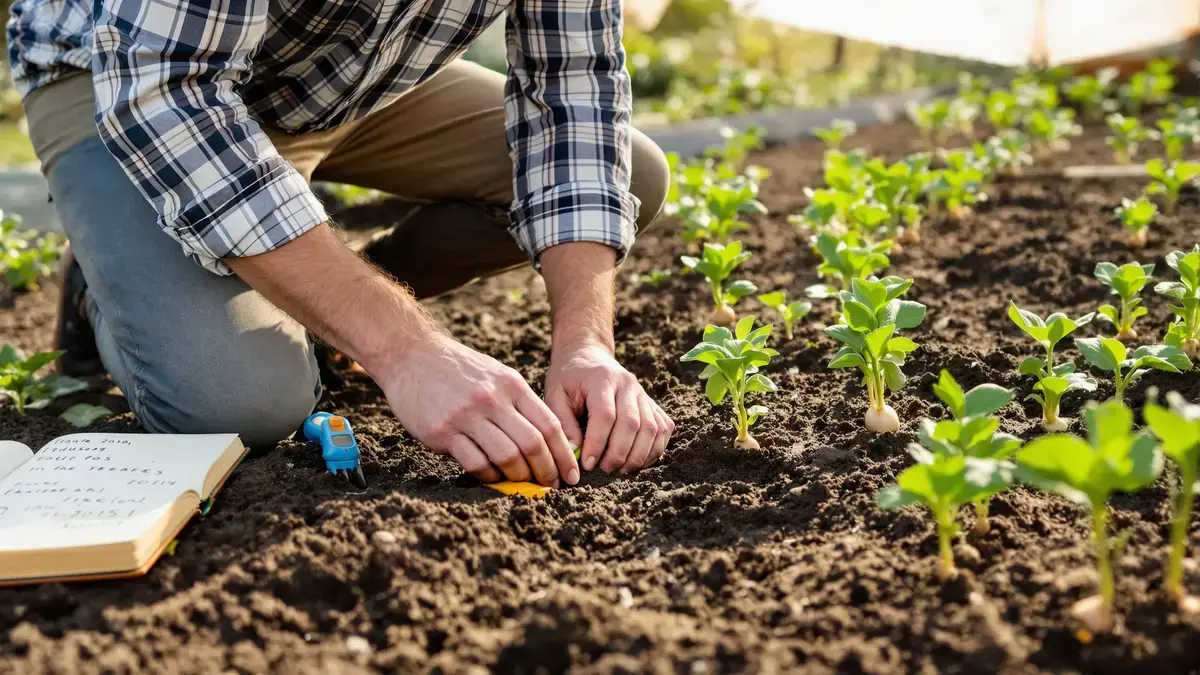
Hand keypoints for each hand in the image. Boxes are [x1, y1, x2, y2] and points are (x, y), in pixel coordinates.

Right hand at [379, 332, 578, 485]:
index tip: (571, 474)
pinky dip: (489, 476)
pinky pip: (475, 463)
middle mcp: (492, 399)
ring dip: (519, 477)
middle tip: (551, 486)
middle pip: (533, 444)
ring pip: (507, 457)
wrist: (412, 354)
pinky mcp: (442, 431)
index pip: (549, 425)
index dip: (564, 455)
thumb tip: (545, 443)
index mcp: (511, 385)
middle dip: (547, 471)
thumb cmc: (459, 370)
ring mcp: (466, 416)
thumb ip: (518, 404)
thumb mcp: (496, 375)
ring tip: (522, 484)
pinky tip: (492, 477)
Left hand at [544, 342, 673, 472]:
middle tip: (603, 469)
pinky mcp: (652, 402)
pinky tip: (637, 460)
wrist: (587, 356)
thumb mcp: (555, 395)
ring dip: (638, 455)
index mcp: (602, 378)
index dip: (598, 443)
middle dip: (618, 453)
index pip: (605, 415)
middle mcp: (628, 384)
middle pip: (632, 424)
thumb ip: (563, 423)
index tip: (587, 464)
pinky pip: (663, 428)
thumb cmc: (568, 379)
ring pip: (651, 428)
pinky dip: (654, 449)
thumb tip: (575, 453)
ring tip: (620, 468)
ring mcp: (643, 392)